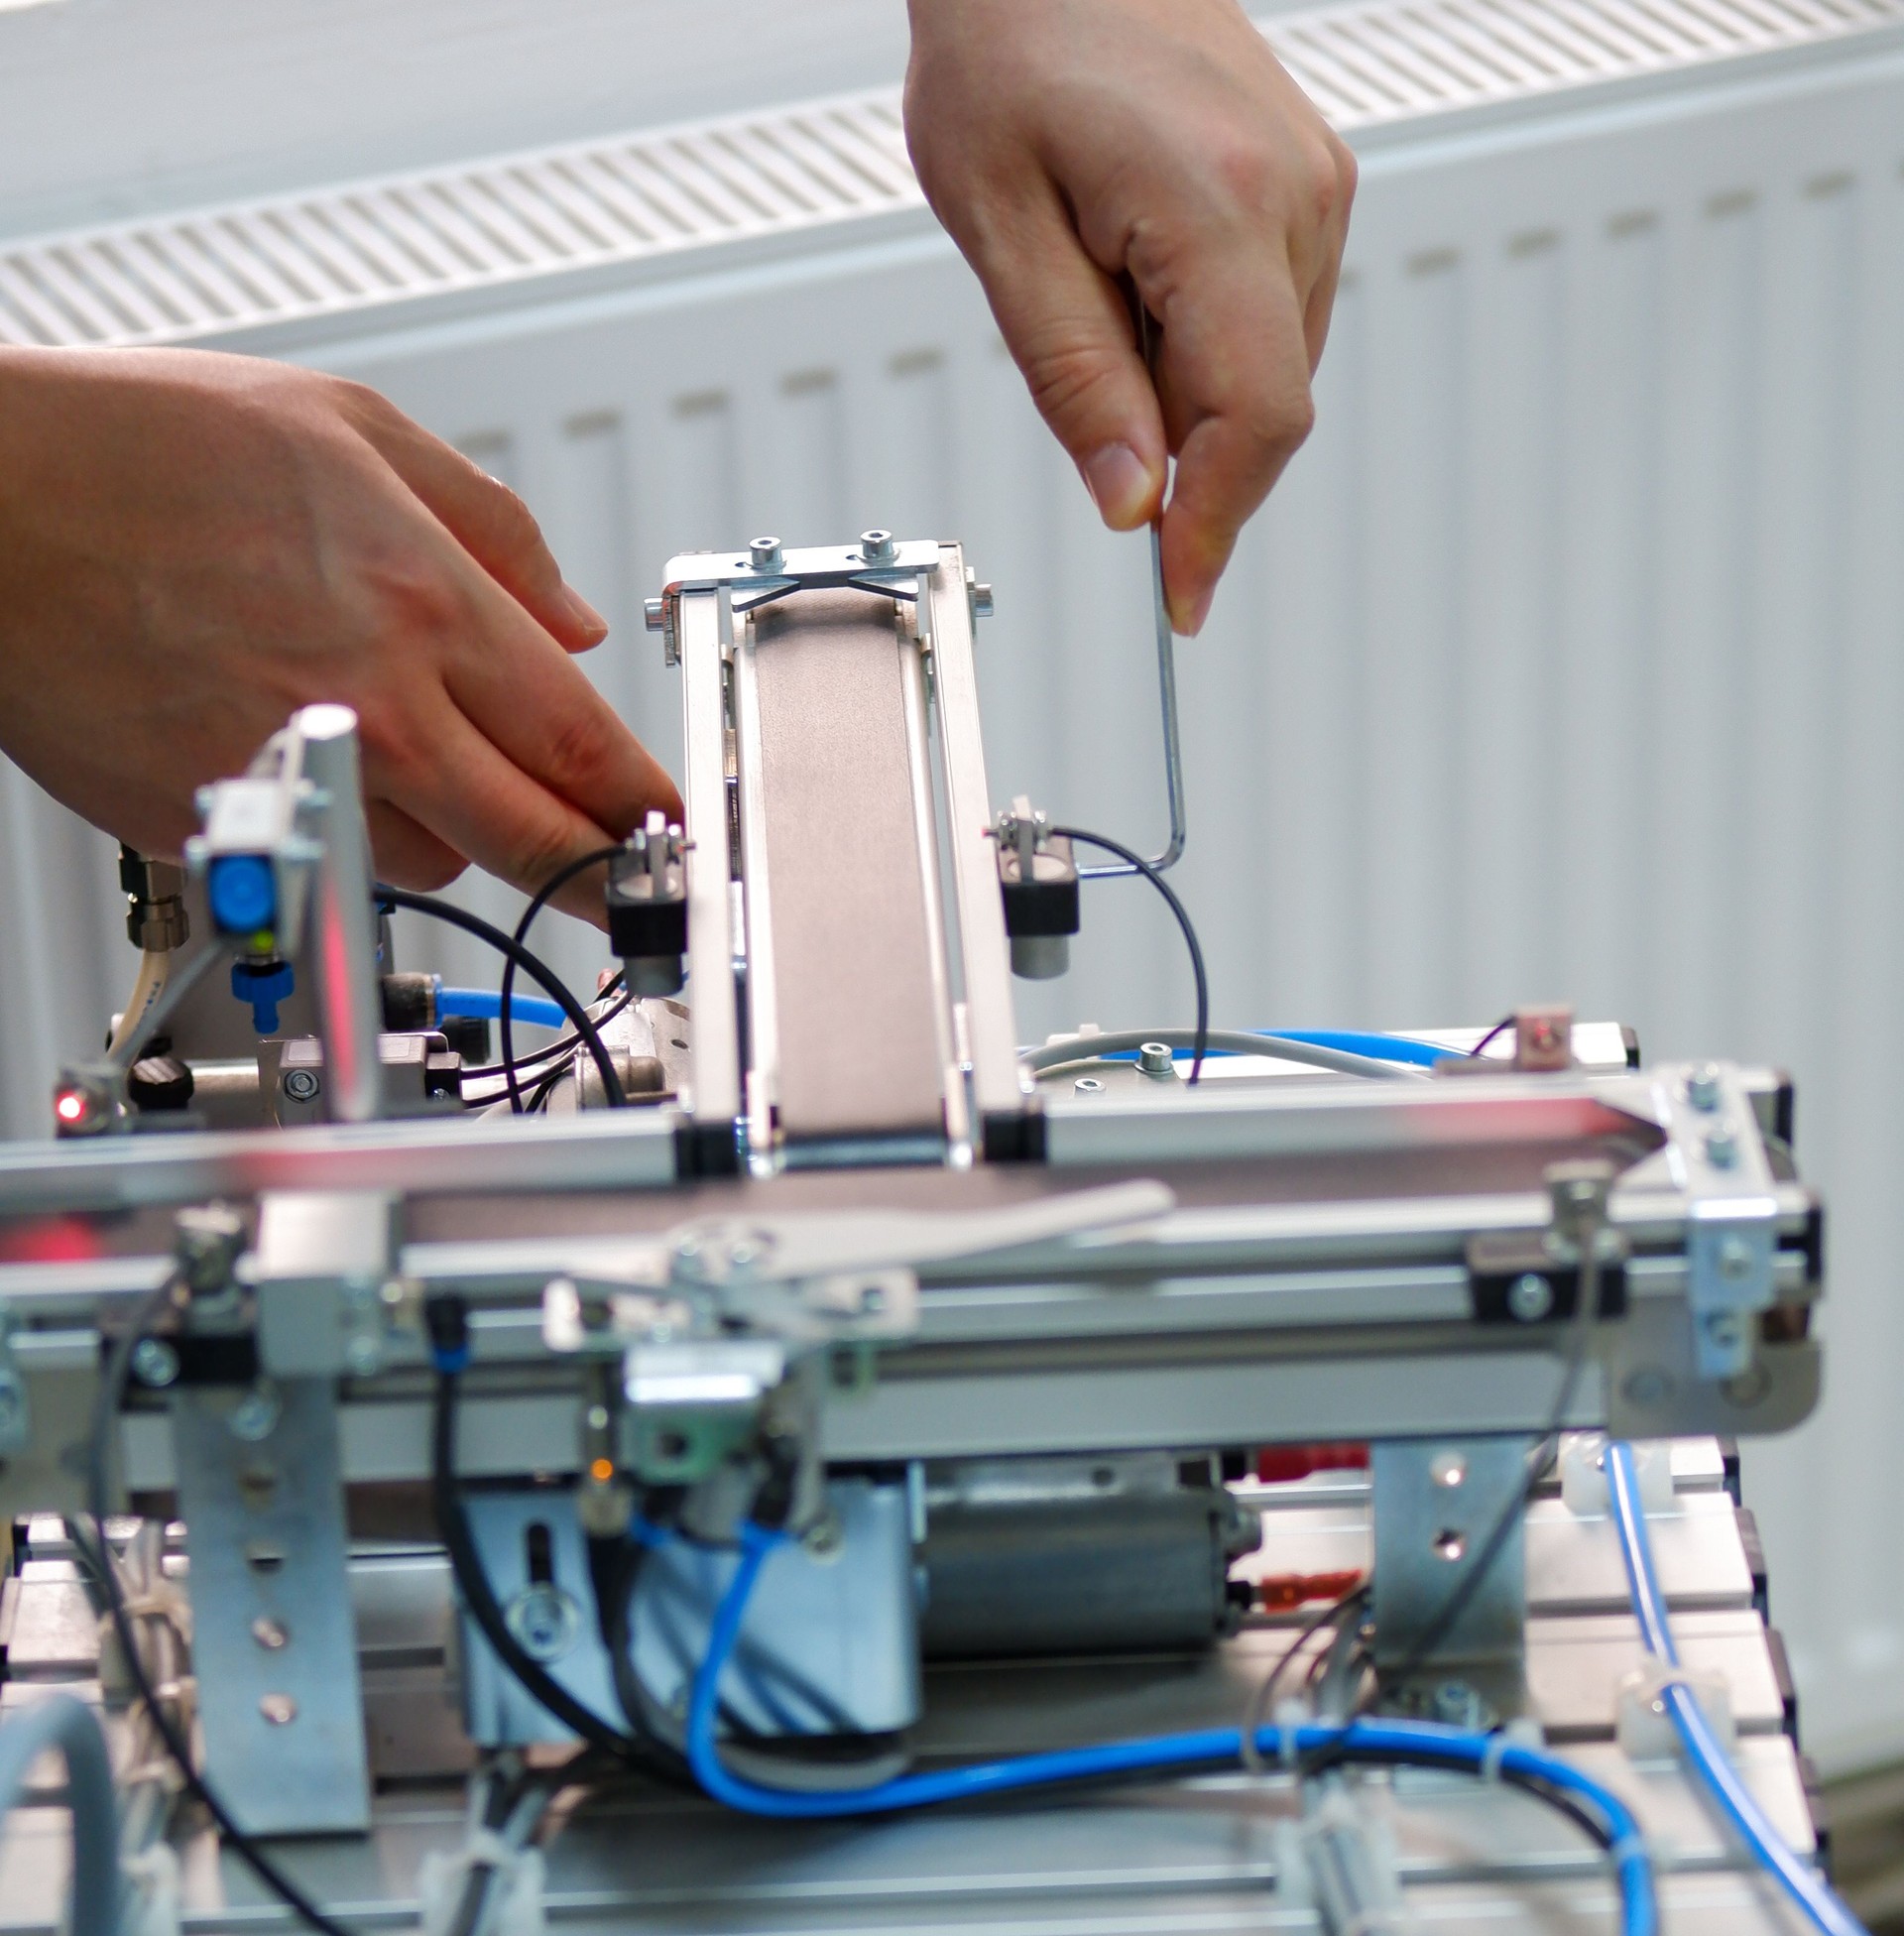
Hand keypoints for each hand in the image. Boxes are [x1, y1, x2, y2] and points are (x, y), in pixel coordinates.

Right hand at [0, 347, 678, 920]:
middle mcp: (372, 705)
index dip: (647, 804)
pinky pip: (334, 854)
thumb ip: (490, 529)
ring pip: (436, 858)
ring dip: (460, 832)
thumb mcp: (351, 430)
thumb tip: (570, 620)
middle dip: (599, 872)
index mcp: (424, 603)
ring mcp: (295, 773)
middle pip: (534, 839)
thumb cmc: (138, 447)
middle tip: (629, 884)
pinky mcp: (219, 823)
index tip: (675, 830)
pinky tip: (318, 751)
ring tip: (416, 756)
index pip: (583, 745)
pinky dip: (356, 826)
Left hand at [905, 0, 1354, 633]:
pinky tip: (1134, 283)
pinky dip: (1206, 342)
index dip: (1219, 526)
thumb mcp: (1003, 231)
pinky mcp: (1306, 176)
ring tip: (1094, 299)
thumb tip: (1135, 498)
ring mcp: (1314, 180)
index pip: (1256, 421)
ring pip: (1271, 364)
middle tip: (1092, 419)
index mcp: (1225, 207)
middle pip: (1267, 404)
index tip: (1183, 597)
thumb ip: (1077, 379)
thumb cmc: (1009, 38)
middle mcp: (1297, 192)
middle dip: (1185, 455)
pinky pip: (1272, 309)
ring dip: (1188, 391)